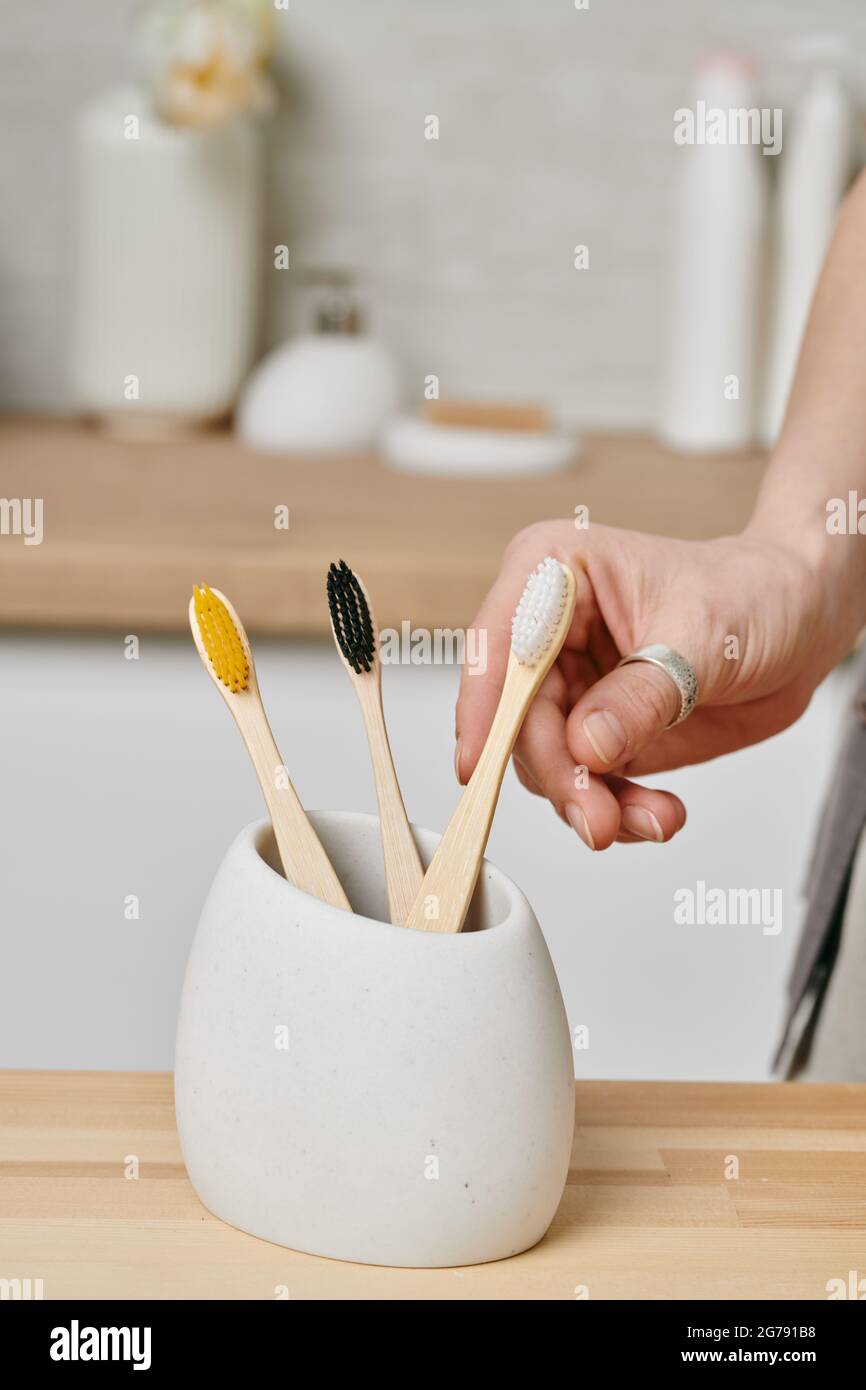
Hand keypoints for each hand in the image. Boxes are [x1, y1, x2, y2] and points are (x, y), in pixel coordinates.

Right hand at [455, 519, 833, 849]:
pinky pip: (584, 784)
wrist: (800, 621)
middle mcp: (548, 632)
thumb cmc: (752, 593)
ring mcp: (570, 686)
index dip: (482, 710)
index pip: (497, 647)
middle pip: (515, 719)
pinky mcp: (596, 730)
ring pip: (546, 762)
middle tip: (599, 821)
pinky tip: (658, 814)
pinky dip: (616, 809)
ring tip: (651, 818)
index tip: (478, 766)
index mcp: (554, 574)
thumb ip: (641, 695)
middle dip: (559, 776)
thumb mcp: (702, 636)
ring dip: (592, 802)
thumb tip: (585, 745)